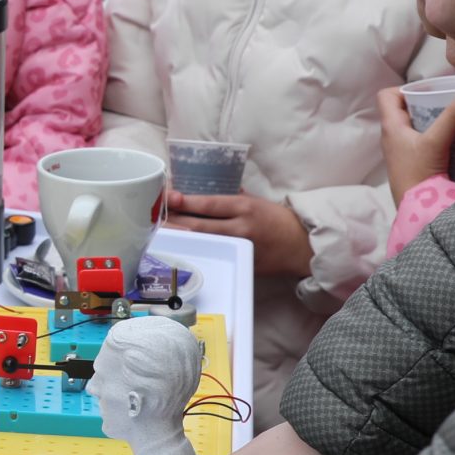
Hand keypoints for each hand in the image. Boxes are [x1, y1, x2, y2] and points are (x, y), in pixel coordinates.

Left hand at [165, 190, 310, 277]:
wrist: (301, 246)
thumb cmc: (277, 219)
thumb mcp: (255, 201)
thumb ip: (230, 197)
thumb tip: (199, 190)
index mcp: (244, 207)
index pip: (210, 205)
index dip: (187, 202)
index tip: (169, 197)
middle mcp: (240, 228)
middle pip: (200, 225)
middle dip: (175, 221)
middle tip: (153, 216)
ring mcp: (238, 248)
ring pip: (202, 242)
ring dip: (179, 237)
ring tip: (158, 232)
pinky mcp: (239, 263)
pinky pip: (213, 256)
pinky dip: (195, 251)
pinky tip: (180, 249)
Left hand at [377, 85, 454, 201]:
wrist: (417, 207)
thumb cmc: (420, 172)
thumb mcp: (437, 141)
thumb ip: (453, 116)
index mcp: (390, 126)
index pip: (386, 96)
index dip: (402, 89)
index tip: (426, 91)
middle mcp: (390, 136)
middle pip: (401, 109)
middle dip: (422, 102)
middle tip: (444, 102)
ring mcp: (398, 150)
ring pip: (411, 125)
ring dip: (428, 118)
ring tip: (449, 117)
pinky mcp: (408, 161)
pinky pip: (417, 139)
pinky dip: (430, 134)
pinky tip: (448, 138)